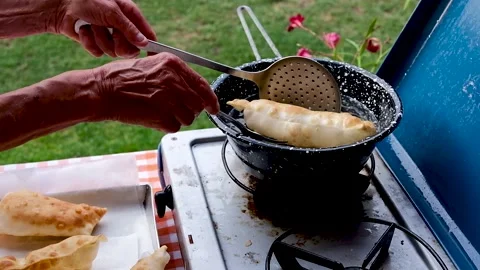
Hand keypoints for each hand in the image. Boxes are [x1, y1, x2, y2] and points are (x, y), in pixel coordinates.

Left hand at [55, 0, 155, 57]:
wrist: (61, 6)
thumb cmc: (88, 1)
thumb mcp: (112, 12)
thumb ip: (130, 29)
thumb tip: (145, 43)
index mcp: (130, 15)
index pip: (146, 34)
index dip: (150, 45)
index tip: (151, 55)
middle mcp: (121, 27)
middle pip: (131, 49)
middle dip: (120, 44)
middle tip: (114, 35)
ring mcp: (108, 36)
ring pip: (113, 52)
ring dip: (100, 39)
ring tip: (92, 26)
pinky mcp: (95, 44)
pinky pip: (98, 53)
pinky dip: (89, 42)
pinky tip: (83, 30)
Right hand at [92, 52, 219, 132]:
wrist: (102, 91)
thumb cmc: (121, 78)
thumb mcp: (151, 64)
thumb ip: (173, 74)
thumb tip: (192, 89)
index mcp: (173, 64)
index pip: (202, 85)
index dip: (211, 99)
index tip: (213, 107)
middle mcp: (174, 80)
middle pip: (197, 104)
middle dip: (191, 110)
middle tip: (178, 110)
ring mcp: (169, 100)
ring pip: (188, 118)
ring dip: (177, 118)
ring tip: (160, 111)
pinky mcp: (162, 117)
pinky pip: (175, 127)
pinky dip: (166, 126)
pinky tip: (153, 117)